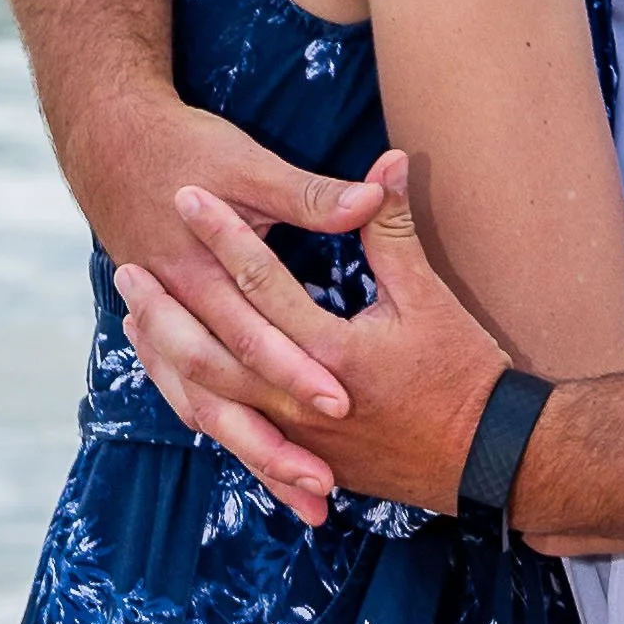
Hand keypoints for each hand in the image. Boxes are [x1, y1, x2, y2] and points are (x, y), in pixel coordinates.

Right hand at [65, 80, 387, 446]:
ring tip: (311, 502)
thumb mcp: (251, 167)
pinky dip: (230, 435)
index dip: (295, 369)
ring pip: (209, 410)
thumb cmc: (188, 148)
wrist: (110, 141)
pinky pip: (194, 399)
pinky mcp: (168, 336)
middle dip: (275, 441)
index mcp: (200, 273)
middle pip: (227, 393)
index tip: (342, 403)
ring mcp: (168, 329)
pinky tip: (266, 470)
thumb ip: (312, 193)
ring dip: (257, 456)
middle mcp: (180, 313)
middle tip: (326, 480)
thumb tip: (374, 192)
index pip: (253, 334)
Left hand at [117, 152, 510, 525]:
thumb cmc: (465, 372)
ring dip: (169, 359)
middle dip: (166, 309)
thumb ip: (392, 231)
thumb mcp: (428, 296)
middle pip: (210, 350)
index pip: (258, 280)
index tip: (188, 194)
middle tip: (129, 268)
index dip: (222, 232)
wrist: (493, 456)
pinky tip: (179, 382)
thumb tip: (386, 164)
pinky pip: (234, 435)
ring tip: (135, 323)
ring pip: (210, 399)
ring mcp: (298, 437)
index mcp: (328, 351)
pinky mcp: (306, 459)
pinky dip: (199, 405)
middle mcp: (300, 400)